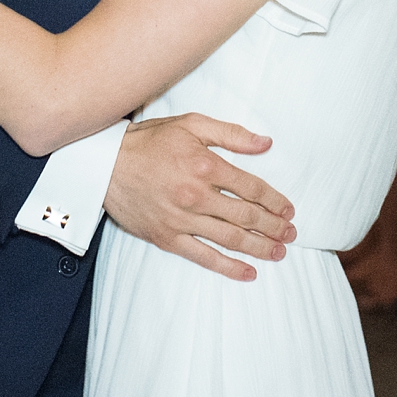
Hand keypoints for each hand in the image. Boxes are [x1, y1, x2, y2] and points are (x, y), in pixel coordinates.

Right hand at [104, 112, 294, 282]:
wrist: (104, 166)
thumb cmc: (149, 142)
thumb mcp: (191, 124)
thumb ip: (231, 134)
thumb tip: (266, 143)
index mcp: (206, 165)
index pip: (252, 187)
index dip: (275, 201)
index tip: (288, 209)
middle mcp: (196, 195)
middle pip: (246, 216)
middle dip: (273, 227)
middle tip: (291, 234)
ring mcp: (182, 220)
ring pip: (231, 238)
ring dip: (259, 247)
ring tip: (279, 252)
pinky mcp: (167, 238)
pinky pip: (204, 256)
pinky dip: (228, 267)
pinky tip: (248, 272)